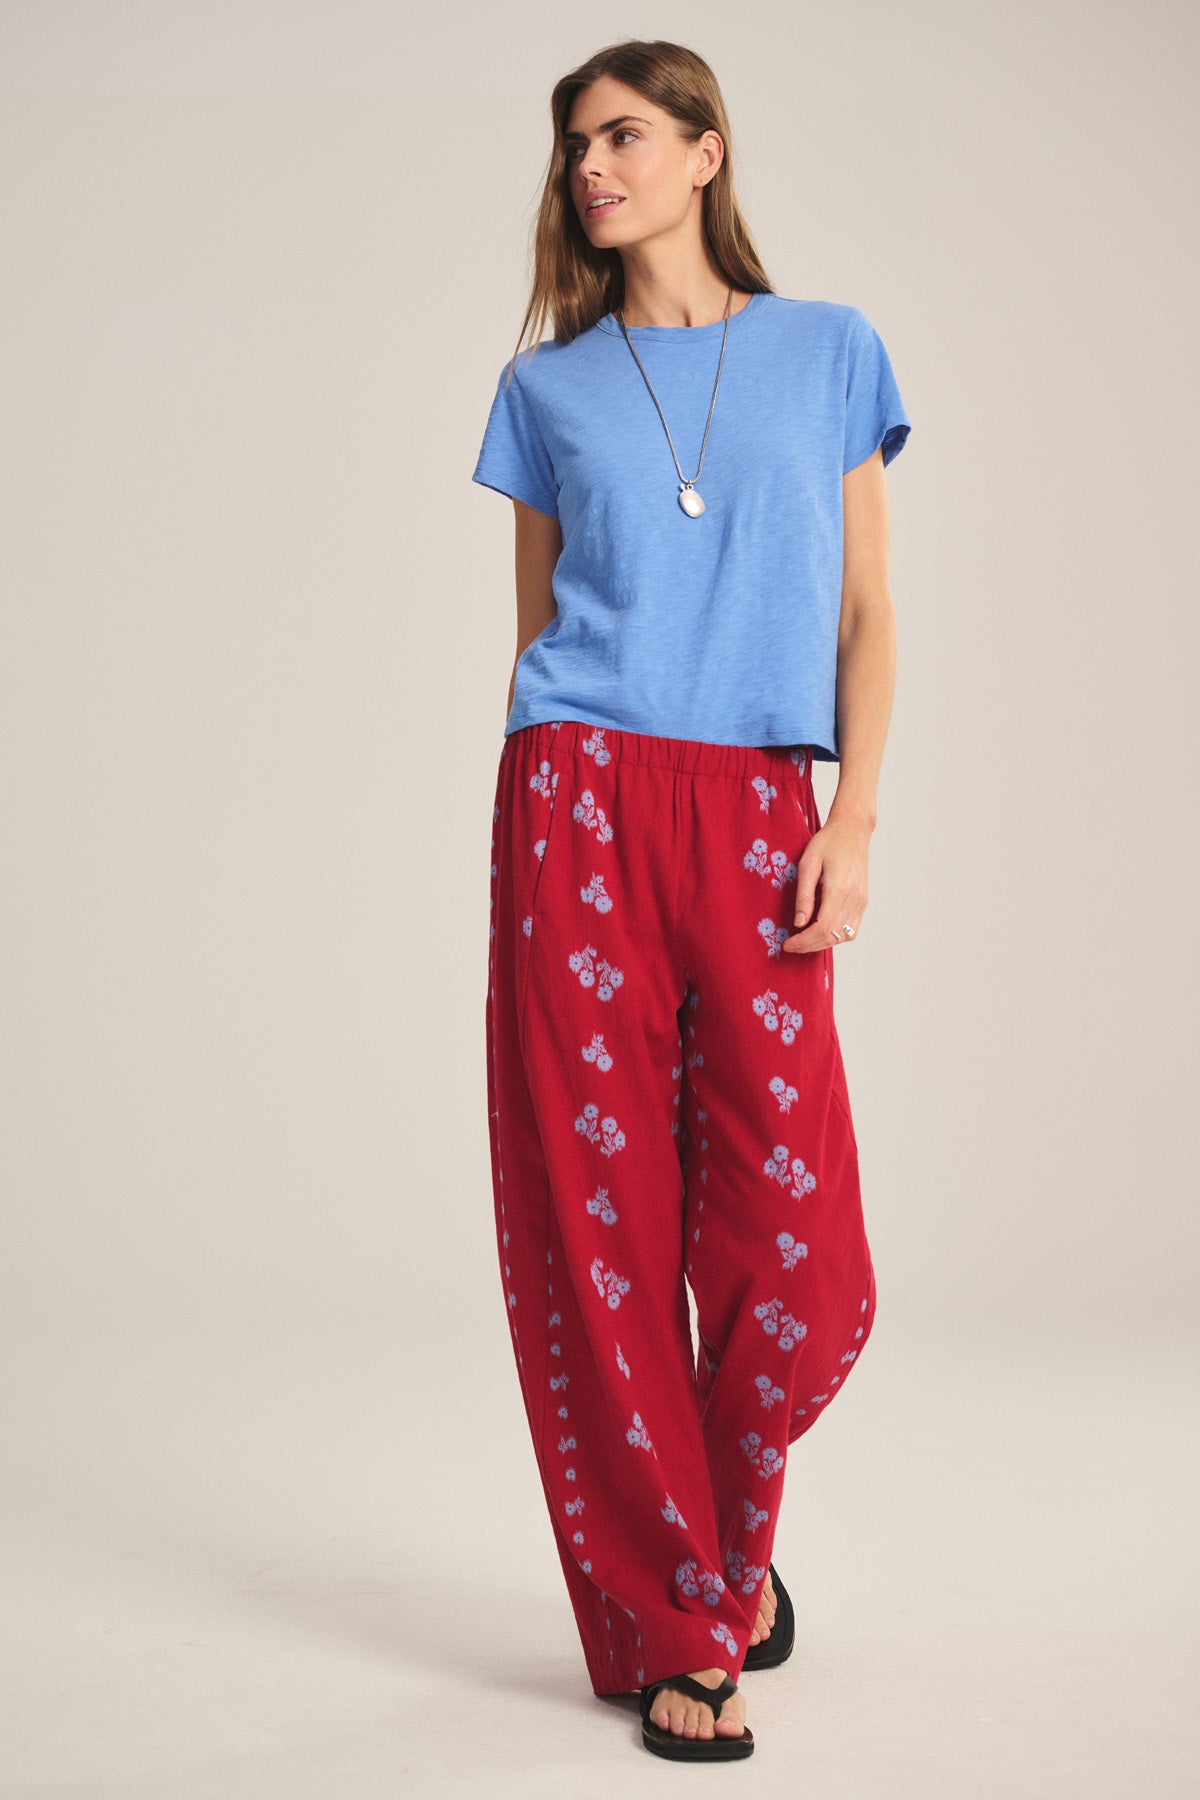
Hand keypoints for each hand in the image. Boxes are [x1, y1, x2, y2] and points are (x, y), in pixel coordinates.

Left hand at [782, 816, 869, 952]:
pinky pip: (851, 929)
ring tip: (803, 940)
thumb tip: (798, 923)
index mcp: (840, 889)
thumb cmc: (827, 843)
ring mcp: (862, 901)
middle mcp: (854, 899)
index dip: (803, 941)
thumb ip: (803, 896)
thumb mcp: (807, 864)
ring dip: (822, 943)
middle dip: (809, 946)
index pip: (822, 928)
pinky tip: (820, 931)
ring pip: (843, 937)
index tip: (787, 944)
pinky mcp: (863, 901)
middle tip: (790, 946)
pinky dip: (835, 936)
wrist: (853, 831)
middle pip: (832, 936)